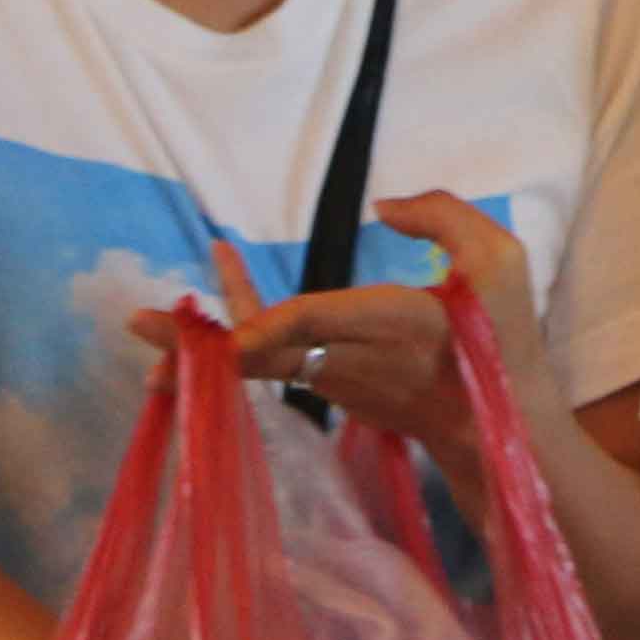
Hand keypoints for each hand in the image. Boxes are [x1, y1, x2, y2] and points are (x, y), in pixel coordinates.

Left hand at [134, 200, 538, 486]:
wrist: (502, 432)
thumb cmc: (503, 342)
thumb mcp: (500, 263)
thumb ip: (445, 218)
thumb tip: (384, 206)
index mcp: (396, 323)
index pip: (321, 323)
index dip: (269, 327)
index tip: (227, 334)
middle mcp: (353, 359)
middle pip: (263, 352)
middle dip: (197, 343)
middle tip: (136, 324)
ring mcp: (337, 383)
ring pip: (259, 361)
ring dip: (199, 344)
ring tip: (145, 324)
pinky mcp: (331, 392)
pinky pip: (274, 364)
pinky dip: (237, 341)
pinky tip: (209, 320)